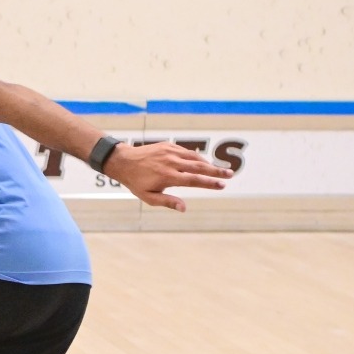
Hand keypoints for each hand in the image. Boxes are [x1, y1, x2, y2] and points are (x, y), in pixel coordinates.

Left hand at [105, 141, 231, 211]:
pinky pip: (186, 152)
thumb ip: (168, 202)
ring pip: (194, 157)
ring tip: (220, 170)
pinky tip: (203, 163)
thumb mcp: (149, 197)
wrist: (124, 161)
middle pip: (199, 167)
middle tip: (230, 174)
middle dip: (216, 171)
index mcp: (168, 176)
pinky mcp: (168, 145)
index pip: (194, 180)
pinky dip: (196, 157)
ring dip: (208, 164)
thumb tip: (184, 208)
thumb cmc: (136, 182)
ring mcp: (170, 152)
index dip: (209, 183)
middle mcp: (171, 162)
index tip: (221, 185)